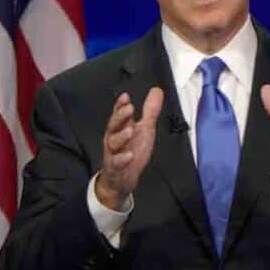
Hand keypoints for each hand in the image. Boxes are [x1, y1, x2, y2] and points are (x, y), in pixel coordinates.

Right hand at [94, 87, 163, 209]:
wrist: (121, 179)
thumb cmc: (132, 149)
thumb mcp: (144, 129)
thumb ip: (149, 111)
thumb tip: (156, 90)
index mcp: (121, 127)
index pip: (119, 113)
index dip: (121, 105)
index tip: (126, 96)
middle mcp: (114, 138)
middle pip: (114, 125)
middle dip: (121, 116)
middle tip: (129, 108)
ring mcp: (113, 152)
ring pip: (114, 143)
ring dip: (122, 136)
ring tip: (130, 130)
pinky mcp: (115, 168)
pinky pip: (116, 162)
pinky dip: (122, 159)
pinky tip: (129, 155)